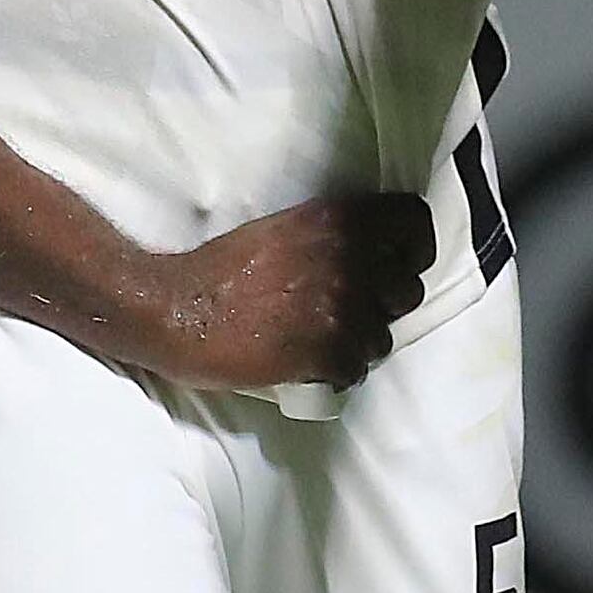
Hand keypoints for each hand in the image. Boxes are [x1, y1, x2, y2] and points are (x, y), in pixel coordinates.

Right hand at [129, 193, 438, 390]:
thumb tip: (372, 257)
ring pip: (384, 338)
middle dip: (385, 305)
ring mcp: (341, 306)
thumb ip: (333, 236)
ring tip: (324, 342)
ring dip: (359, 344)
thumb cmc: (222, 268)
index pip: (414, 223)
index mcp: (339, 219)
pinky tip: (312, 366)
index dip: (414, 247)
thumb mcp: (285, 229)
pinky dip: (337, 374)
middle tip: (353, 312)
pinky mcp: (326, 351)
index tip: (400, 263)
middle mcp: (349, 258)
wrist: (178, 309)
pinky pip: (357, 370)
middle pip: (408, 290)